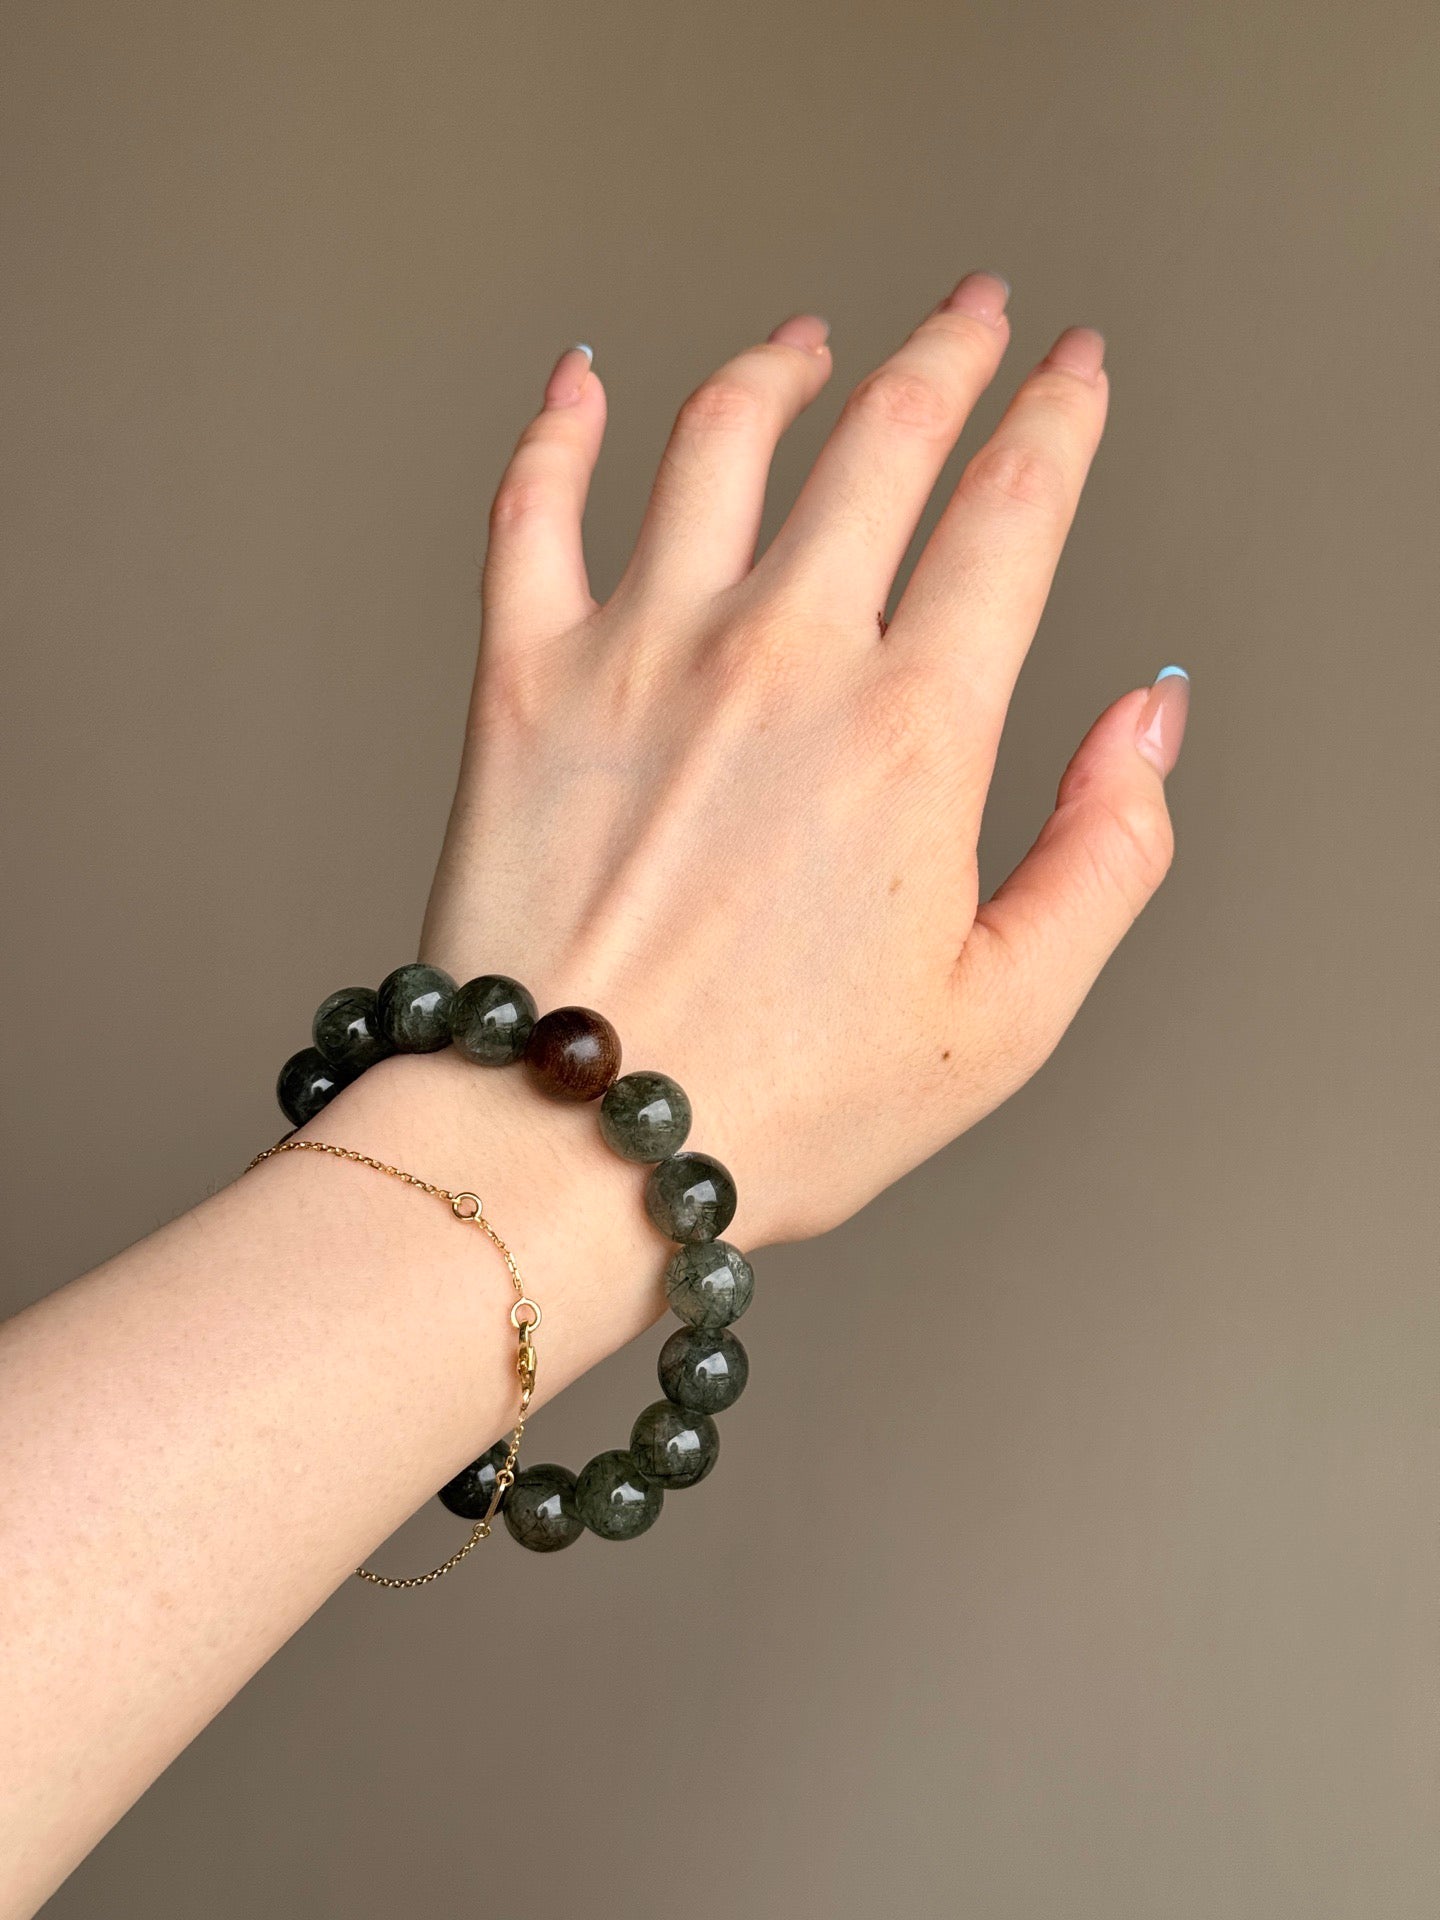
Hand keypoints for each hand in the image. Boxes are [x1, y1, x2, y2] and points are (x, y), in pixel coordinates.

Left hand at [420, 275, 1188, 1247]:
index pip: (1011, 515)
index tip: (1075, 369)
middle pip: (884, 442)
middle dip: (947, 355)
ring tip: (810, 340)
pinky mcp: (521, 680)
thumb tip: (1150, 718)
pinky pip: (533, 508)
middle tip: (974, 313)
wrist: (573, 1143)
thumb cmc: (783, 1105)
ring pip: (721, 441)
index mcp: (910, 732)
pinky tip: (580, 381)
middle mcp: (779, 657)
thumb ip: (1106, 855)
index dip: (1059, 419)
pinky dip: (558, 427)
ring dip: (783, 367)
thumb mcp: (1005, 1017)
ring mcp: (640, 653)